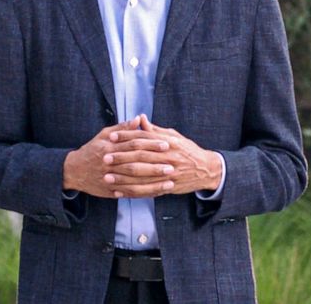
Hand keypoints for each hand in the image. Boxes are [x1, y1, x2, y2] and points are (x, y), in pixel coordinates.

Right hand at [62, 119, 173, 197]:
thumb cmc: (92, 150)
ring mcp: (110, 178)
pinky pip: (131, 193)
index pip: (133, 143)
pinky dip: (146, 193)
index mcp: (109, 146)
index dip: (150, 143)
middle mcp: (110, 162)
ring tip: (170, 180)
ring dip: (153, 181)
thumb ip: (123, 128)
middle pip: (135, 162)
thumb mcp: (103, 134)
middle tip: (172, 163)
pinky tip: (159, 191)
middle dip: (155, 163)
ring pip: (134, 180)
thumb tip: (139, 119)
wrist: (74, 171)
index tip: (166, 144)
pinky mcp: (111, 190)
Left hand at [104, 116, 222, 197]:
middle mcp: (168, 158)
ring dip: (122, 178)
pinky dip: (131, 192)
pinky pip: (146, 191)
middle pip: (140, 157)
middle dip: (121, 158)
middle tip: (104, 158)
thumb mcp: (173, 136)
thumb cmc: (187, 150)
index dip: (126, 137)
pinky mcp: (167, 187)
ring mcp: (168, 174)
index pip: (143, 138)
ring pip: (141, 177)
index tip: (111, 137)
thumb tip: (140, 118)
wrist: (206, 169)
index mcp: (168, 142)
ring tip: (107, 177)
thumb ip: (155, 130)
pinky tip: (119, 192)